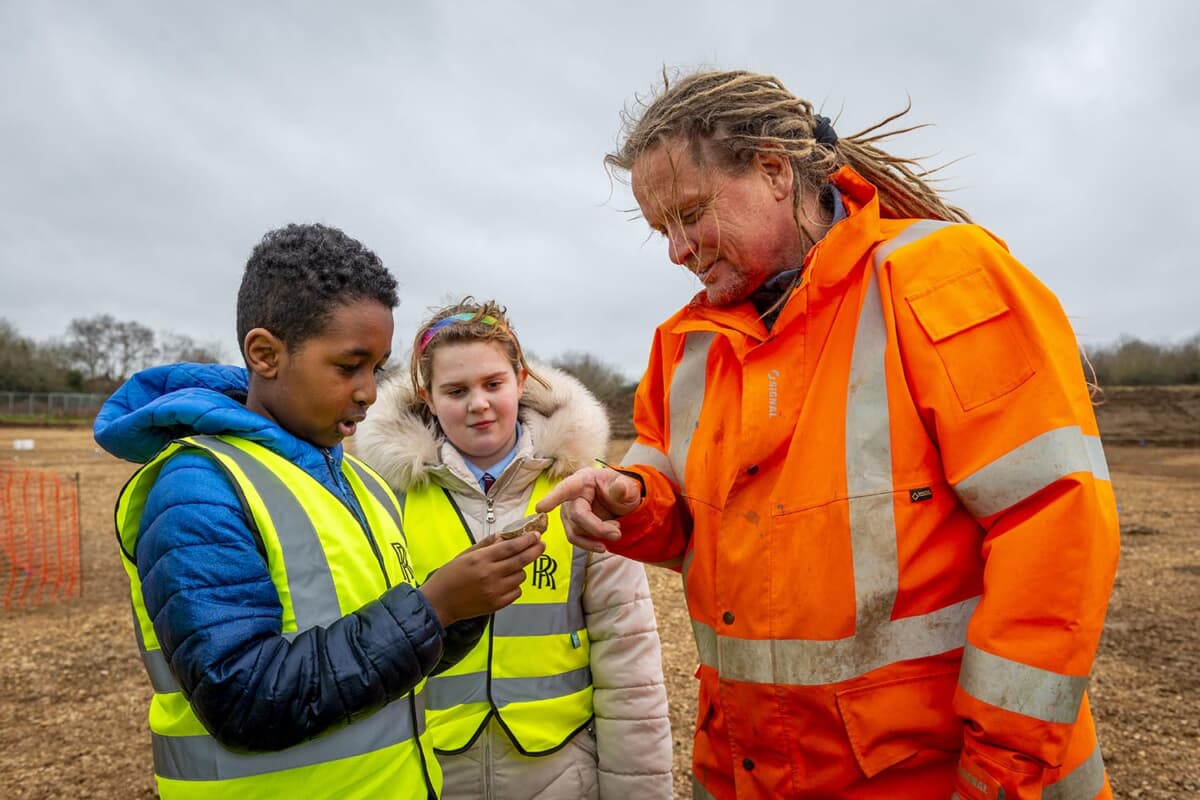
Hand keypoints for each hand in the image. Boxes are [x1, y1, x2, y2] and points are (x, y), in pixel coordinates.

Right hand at [419, 532, 544, 625]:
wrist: (440, 603)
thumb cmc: (450, 576)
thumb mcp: (465, 555)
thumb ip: (486, 545)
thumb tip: (504, 536)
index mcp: (481, 559)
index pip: (510, 547)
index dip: (526, 540)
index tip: (536, 535)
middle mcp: (490, 575)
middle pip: (521, 561)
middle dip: (534, 551)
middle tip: (542, 545)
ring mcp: (495, 591)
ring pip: (520, 576)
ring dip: (520, 570)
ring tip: (511, 568)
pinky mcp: (497, 604)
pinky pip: (516, 592)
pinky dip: (515, 585)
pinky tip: (505, 582)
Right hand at [535, 467, 641, 552]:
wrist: (620, 502)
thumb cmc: (620, 491)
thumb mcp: (628, 487)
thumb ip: (624, 488)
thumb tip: (619, 489)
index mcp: (583, 480)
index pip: (566, 488)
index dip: (553, 498)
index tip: (541, 508)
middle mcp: (571, 495)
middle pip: (577, 515)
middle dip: (598, 528)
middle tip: (617, 533)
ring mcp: (569, 511)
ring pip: (575, 530)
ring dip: (597, 535)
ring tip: (616, 532)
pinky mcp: (571, 524)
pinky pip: (574, 538)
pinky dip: (588, 544)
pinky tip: (601, 546)